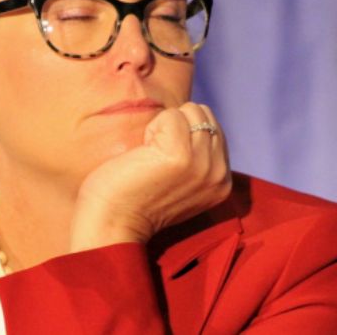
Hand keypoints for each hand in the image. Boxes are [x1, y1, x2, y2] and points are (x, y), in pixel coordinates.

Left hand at [70, 103, 231, 251]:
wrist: (113, 224)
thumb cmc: (135, 198)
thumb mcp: (182, 181)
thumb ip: (197, 157)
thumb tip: (195, 119)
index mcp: (223, 181)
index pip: (214, 127)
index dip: (183, 133)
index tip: (165, 163)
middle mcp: (219, 173)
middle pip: (204, 114)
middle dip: (176, 125)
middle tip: (155, 156)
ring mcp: (202, 164)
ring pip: (190, 111)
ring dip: (164, 126)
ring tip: (150, 155)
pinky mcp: (180, 156)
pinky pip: (170, 116)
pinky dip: (152, 127)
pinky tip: (143, 153)